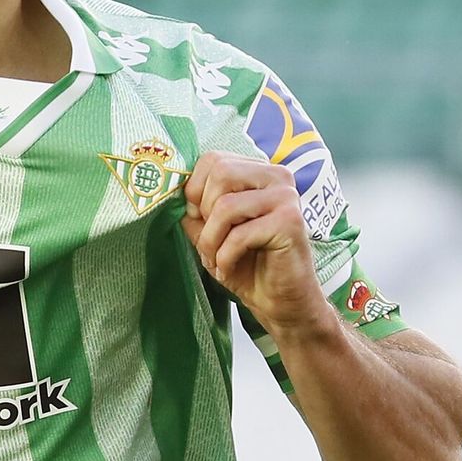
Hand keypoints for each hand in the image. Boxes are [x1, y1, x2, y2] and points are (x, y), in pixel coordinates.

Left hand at [181, 152, 328, 336]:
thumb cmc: (247, 266)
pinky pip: (239, 234)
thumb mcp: (211, 234)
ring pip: (226, 205)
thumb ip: (194, 211)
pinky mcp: (290, 222)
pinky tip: (230, 268)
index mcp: (257, 172)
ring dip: (211, 241)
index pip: (213, 159)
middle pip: (220, 174)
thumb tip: (170, 193)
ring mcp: (285, 197)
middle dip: (204, 215)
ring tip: (217, 260)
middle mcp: (276, 176)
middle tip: (209, 244)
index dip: (194, 191)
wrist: (280, 301)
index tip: (198, 220)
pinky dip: (225, 258)